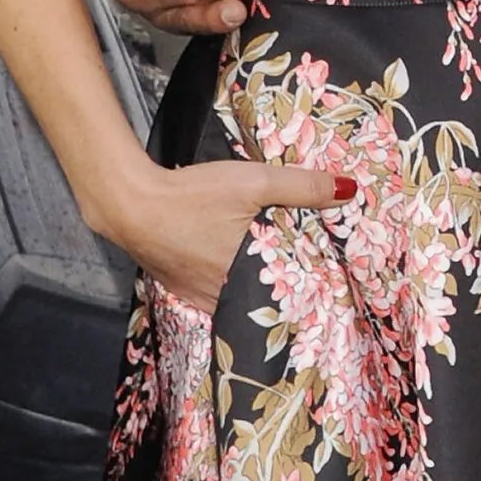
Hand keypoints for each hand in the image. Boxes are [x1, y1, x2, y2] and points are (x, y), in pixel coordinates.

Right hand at [102, 156, 354, 313]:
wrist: (130, 203)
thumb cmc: (194, 195)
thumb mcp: (255, 182)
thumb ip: (303, 187)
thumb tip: (350, 190)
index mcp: (245, 279)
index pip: (287, 296)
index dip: (307, 289)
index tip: (328, 283)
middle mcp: (219, 298)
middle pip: (260, 299)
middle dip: (281, 287)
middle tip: (304, 271)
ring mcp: (194, 296)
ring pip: (235, 296)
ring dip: (251, 284)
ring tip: (272, 266)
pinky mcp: (176, 287)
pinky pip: (210, 292)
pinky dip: (224, 281)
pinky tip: (231, 263)